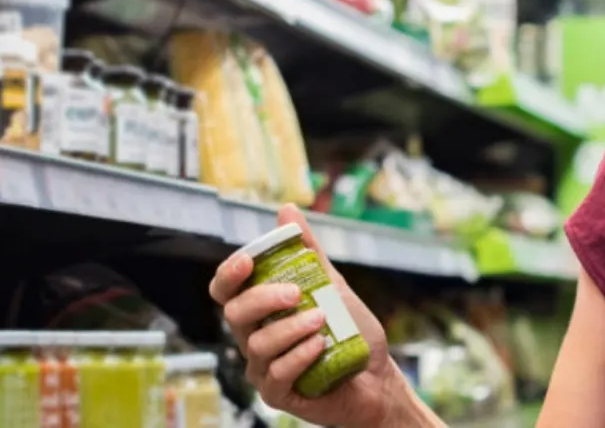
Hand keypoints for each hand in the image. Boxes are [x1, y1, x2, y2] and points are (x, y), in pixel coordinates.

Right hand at [211, 205, 432, 426]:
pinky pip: (276, 374)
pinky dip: (298, 356)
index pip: (226, 291)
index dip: (229, 275)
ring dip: (290, 328)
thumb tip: (287, 209)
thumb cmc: (351, 332)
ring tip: (321, 320)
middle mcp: (253, 338)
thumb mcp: (332, 285)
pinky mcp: (277, 394)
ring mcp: (262, 369)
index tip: (248, 261)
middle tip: (296, 293)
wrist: (378, 376)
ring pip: (257, 345)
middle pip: (234, 314)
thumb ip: (308, 252)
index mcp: (259, 311)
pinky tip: (319, 346)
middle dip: (263, 299)